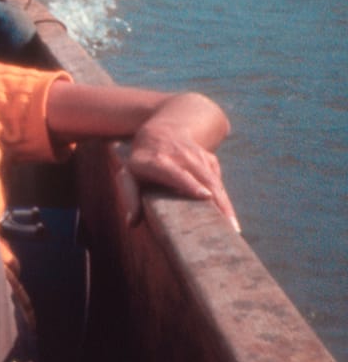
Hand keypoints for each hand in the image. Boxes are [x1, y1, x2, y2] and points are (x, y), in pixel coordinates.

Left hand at [123, 122, 240, 231]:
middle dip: (217, 201)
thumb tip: (132, 223)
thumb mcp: (128, 174)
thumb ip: (129, 196)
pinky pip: (219, 182)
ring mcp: (198, 157)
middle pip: (203, 179)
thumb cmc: (141, 162)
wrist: (162, 132)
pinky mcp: (210, 160)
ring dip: (225, 204)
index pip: (176, 172)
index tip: (205, 196)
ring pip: (215, 181)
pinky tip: (230, 219)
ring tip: (233, 228)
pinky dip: (225, 200)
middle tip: (227, 226)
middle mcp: (181, 156)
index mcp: (158, 161)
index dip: (190, 183)